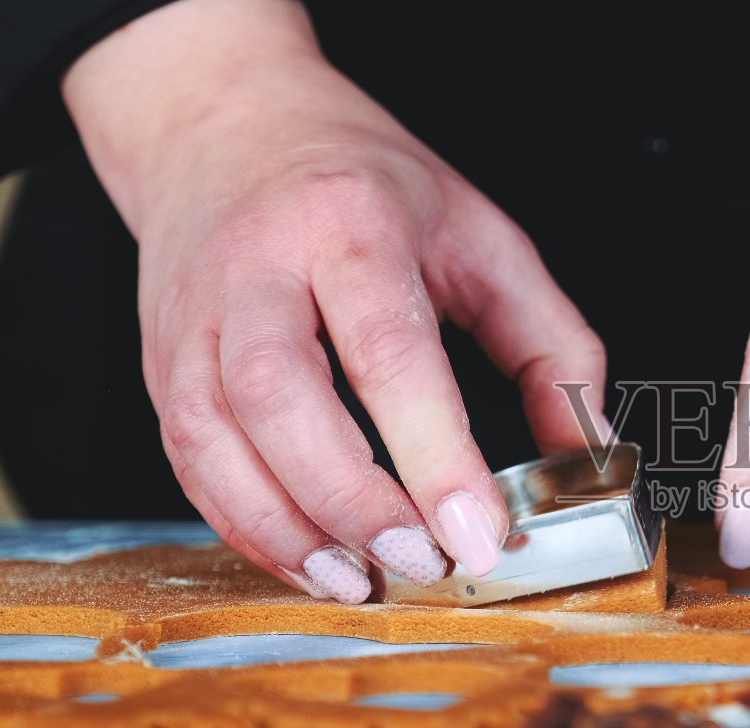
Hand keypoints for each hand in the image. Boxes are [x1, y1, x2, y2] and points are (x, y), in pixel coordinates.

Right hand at [64, 0, 605, 599]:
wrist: (223, 123)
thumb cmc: (364, 184)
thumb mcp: (483, 236)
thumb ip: (550, 345)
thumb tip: (588, 452)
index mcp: (350, 225)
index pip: (388, 349)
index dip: (435, 453)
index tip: (481, 531)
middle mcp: (256, 268)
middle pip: (278, 398)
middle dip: (353, 500)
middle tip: (424, 562)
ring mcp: (192, 318)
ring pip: (213, 438)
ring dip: (288, 530)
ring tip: (362, 583)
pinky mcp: (161, 363)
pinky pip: (187, 462)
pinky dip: (245, 526)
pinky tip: (309, 560)